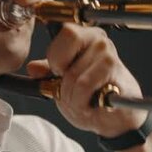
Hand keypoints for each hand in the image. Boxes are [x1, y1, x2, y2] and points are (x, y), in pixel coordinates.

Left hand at [25, 23, 145, 137]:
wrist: (118, 117)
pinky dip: (82, 102)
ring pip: (74, 77)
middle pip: (65, 60)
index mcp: (85, 37)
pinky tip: (93, 104)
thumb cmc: (93, 98)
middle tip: (73, 93)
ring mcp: (109, 53)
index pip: (65, 33)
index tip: (60, 73)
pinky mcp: (115, 70)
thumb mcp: (64, 84)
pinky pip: (85, 86)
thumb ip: (49, 73)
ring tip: (85, 101)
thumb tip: (33, 68)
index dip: (56, 57)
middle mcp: (99, 40)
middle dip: (63, 85)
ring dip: (73, 98)